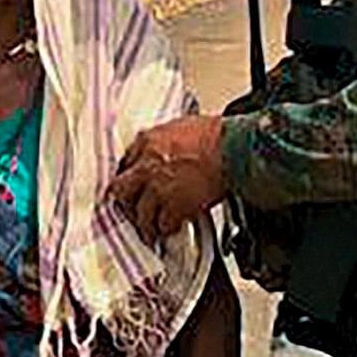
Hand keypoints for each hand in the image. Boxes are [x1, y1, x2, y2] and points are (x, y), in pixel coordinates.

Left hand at [106, 115, 229, 238]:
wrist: (235, 149)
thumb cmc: (219, 135)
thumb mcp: (183, 126)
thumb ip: (167, 139)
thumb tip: (168, 146)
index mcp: (147, 141)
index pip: (125, 163)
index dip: (128, 177)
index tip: (132, 186)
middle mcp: (146, 166)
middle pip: (121, 191)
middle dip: (126, 202)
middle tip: (131, 211)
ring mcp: (158, 188)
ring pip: (140, 214)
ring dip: (146, 223)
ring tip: (150, 231)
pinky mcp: (174, 206)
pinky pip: (164, 225)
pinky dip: (167, 229)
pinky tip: (171, 230)